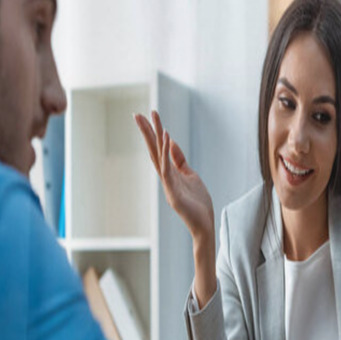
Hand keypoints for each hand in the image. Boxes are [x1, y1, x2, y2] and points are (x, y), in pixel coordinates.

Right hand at [134, 110, 214, 242]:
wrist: (203, 225)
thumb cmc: (198, 203)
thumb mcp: (190, 176)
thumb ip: (180, 160)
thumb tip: (171, 141)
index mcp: (170, 174)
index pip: (158, 150)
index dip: (153, 133)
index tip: (148, 116)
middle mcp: (166, 177)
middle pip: (154, 151)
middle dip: (147, 132)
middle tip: (137, 114)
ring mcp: (168, 185)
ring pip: (158, 157)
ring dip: (155, 137)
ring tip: (151, 118)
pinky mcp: (173, 192)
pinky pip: (168, 169)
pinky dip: (166, 152)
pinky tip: (166, 137)